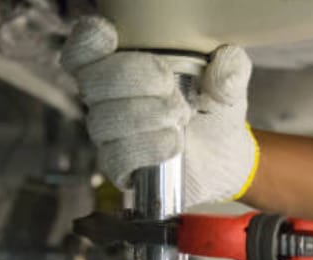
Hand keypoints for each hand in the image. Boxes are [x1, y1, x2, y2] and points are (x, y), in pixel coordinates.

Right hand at [61, 17, 258, 207]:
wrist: (225, 157)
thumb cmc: (215, 111)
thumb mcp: (228, 82)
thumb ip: (229, 67)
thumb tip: (222, 71)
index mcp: (122, 66)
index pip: (83, 52)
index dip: (87, 43)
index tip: (111, 38)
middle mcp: (107, 99)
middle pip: (93, 82)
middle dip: (134, 79)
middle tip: (171, 89)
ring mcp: (110, 134)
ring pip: (104, 121)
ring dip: (145, 116)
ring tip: (180, 118)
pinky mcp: (119, 167)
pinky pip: (116, 158)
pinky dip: (147, 148)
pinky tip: (173, 144)